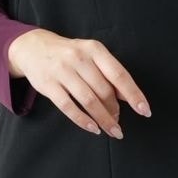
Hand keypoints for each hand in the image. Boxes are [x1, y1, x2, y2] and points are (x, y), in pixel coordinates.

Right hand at [7, 28, 150, 137]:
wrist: (33, 47)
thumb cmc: (70, 54)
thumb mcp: (91, 55)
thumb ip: (109, 73)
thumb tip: (129, 97)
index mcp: (94, 49)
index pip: (118, 74)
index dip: (133, 94)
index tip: (144, 110)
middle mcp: (79, 58)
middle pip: (104, 91)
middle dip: (115, 111)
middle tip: (119, 123)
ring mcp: (62, 71)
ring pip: (89, 101)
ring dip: (104, 119)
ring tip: (113, 130)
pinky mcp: (48, 85)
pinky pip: (68, 107)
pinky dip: (83, 120)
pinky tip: (93, 128)